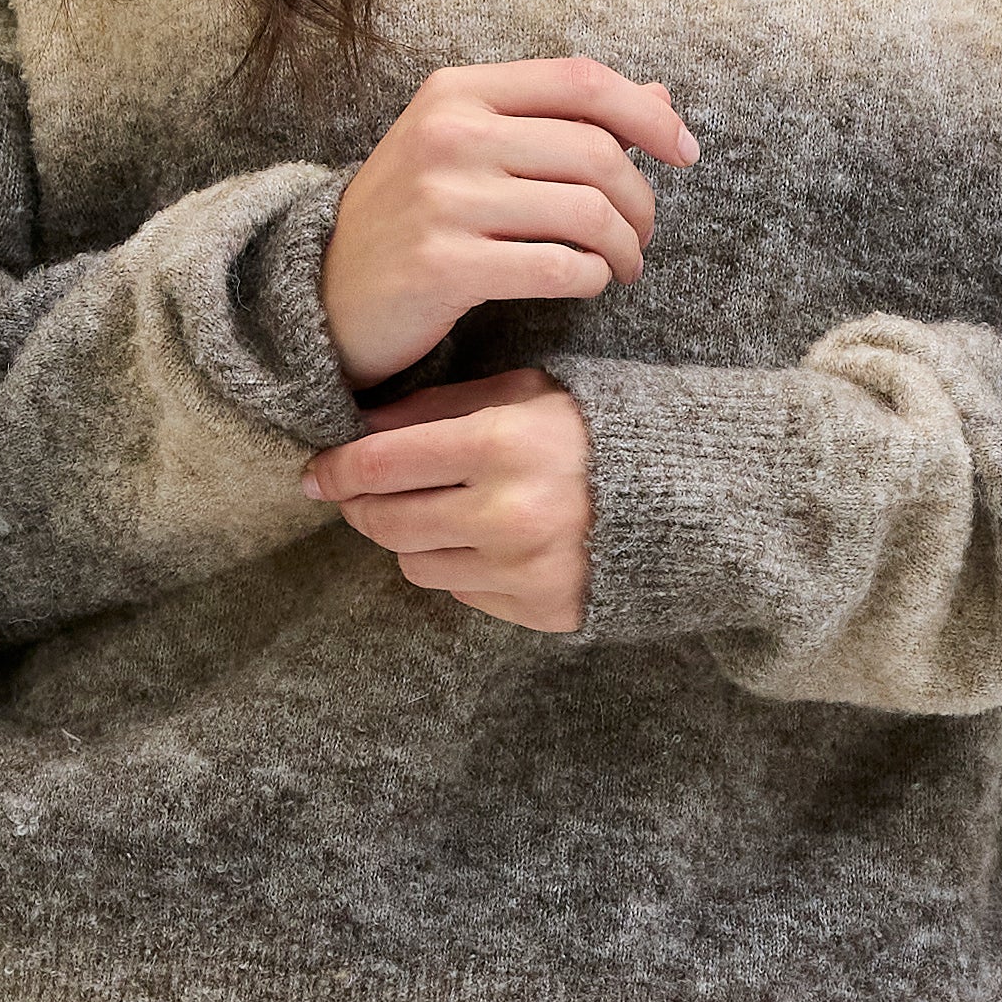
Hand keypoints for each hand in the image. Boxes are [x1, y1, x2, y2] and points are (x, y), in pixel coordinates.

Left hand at [305, 363, 593, 634]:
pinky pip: (461, 592)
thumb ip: (438, 407)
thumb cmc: (593, 431)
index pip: (380, 464)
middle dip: (359, 507)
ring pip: (415, 562)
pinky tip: (483, 540)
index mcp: (501, 443)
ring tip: (435, 511)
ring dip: (410, 537)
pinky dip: (458, 566)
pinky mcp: (540, 608)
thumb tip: (358, 428)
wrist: (685, 494)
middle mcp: (508, 513)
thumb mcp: (522, 392)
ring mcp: (524, 568)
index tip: (316, 471)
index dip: (335, 469)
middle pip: (385, 522)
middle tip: (355, 494)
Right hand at [318, 50, 698, 384]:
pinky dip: (591, 278)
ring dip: (624, 247)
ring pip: (586, 212)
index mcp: (458, 91)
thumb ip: (561, 120)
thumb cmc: (415, 217)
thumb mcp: (473, 149)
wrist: (324, 291)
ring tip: (622, 265)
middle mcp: (449, 134)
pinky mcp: (442, 265)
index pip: (581, 81)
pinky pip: (558, 268)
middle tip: (642, 233)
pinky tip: (587, 282)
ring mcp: (442, 199)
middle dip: (641, 200)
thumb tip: (658, 100)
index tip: (685, 152)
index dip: (647, 116)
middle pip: (596, 152)